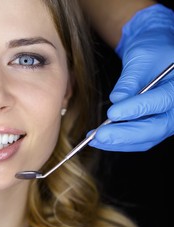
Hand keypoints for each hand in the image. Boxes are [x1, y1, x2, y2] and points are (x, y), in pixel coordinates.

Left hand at [89, 4, 173, 151]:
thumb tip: (117, 99)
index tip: (112, 113)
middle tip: (100, 136)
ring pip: (147, 139)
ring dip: (119, 142)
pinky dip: (120, 142)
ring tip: (94, 139)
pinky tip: (100, 139)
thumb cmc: (151, 51)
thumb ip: (130, 79)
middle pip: (156, 128)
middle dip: (125, 134)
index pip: (161, 101)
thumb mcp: (141, 57)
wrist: (155, 55)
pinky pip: (140, 140)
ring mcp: (169, 120)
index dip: (137, 109)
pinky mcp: (156, 126)